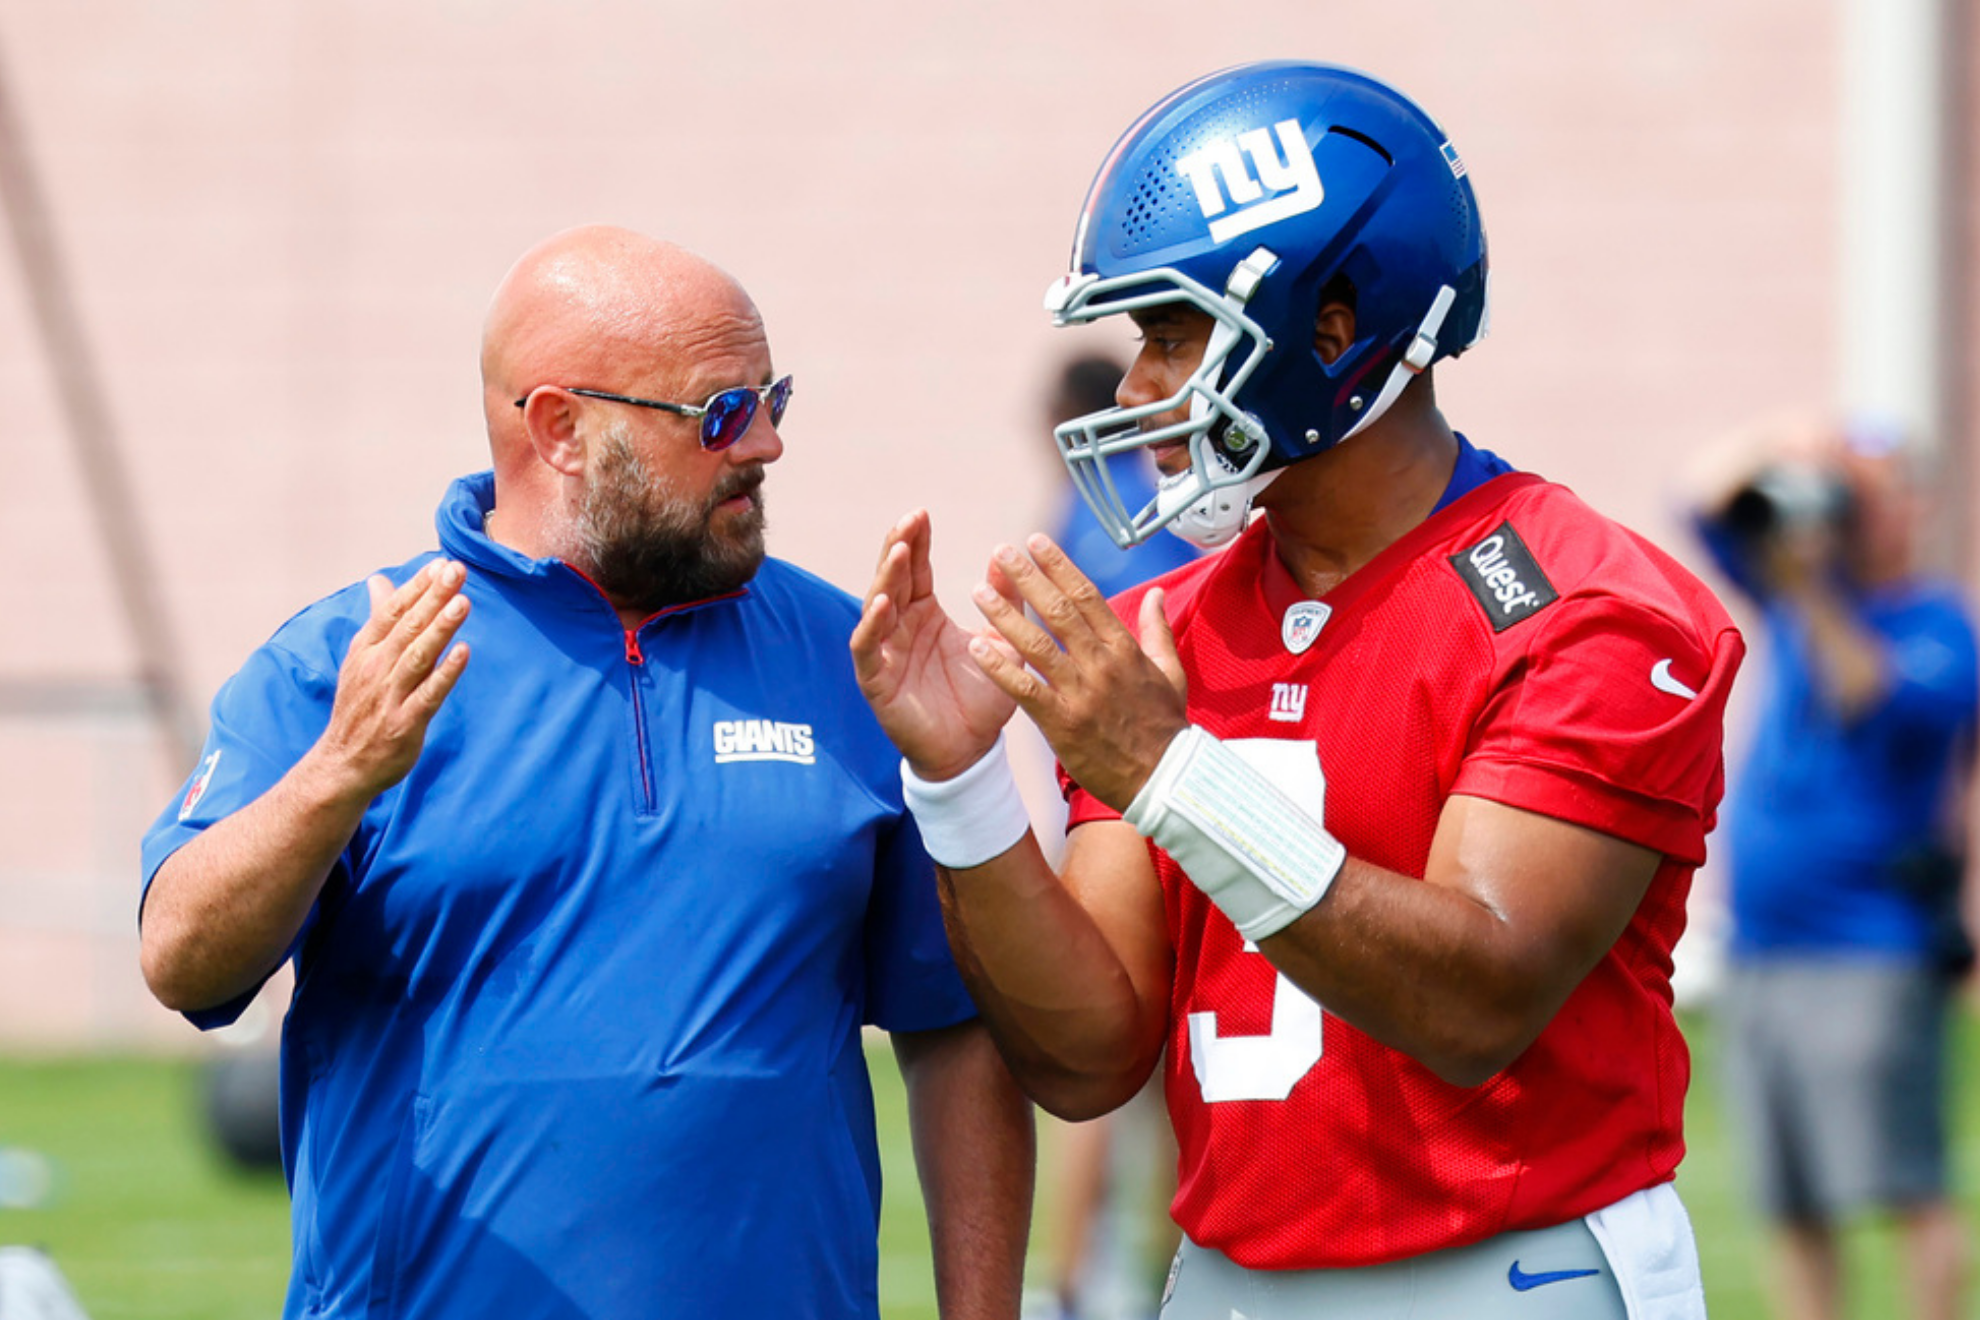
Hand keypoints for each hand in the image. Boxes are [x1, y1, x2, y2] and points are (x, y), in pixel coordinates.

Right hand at [307, 560, 471, 802]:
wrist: (342, 764)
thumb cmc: (360, 706)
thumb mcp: (361, 658)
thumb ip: (379, 619)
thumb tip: (379, 580)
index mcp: (365, 650)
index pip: (392, 611)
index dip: (417, 587)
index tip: (441, 564)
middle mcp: (375, 668)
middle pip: (407, 627)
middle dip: (433, 597)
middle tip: (456, 570)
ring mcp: (389, 696)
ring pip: (418, 656)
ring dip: (440, 628)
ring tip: (462, 602)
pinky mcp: (404, 723)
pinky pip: (428, 694)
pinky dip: (445, 673)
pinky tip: (463, 652)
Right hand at [851, 510, 1017, 780]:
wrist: (972, 751)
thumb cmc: (983, 698)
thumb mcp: (1001, 643)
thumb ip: (1005, 603)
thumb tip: (1007, 556)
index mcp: (925, 615)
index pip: (915, 569)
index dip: (916, 541)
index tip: (922, 513)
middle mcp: (900, 628)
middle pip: (891, 578)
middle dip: (898, 547)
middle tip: (909, 521)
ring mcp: (884, 653)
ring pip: (875, 606)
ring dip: (885, 578)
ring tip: (900, 551)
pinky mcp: (876, 681)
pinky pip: (866, 649)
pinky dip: (870, 625)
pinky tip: (882, 604)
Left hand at [967, 534, 1187, 810]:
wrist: (1164, 780)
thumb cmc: (1165, 728)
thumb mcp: (1171, 673)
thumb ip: (1158, 630)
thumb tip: (1156, 593)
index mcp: (1124, 649)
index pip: (1087, 596)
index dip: (1060, 566)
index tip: (1037, 542)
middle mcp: (1102, 664)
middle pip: (1059, 611)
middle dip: (1028, 578)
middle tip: (1002, 551)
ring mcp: (1082, 694)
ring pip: (1037, 645)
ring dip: (1005, 616)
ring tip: (978, 591)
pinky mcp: (1063, 724)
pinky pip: (1026, 689)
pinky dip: (1000, 667)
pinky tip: (976, 648)